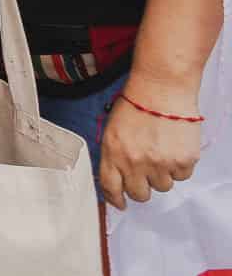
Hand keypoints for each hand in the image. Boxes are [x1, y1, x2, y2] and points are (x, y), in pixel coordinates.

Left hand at [100, 82, 202, 208]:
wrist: (161, 89)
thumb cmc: (136, 104)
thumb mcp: (112, 130)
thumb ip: (113, 155)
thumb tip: (117, 176)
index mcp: (113, 152)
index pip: (110, 187)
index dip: (115, 199)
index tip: (120, 203)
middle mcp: (135, 162)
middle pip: (139, 194)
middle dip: (141, 187)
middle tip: (145, 172)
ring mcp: (160, 163)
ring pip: (163, 187)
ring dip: (162, 174)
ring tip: (161, 150)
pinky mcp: (182, 161)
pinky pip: (182, 177)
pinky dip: (179, 166)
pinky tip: (174, 147)